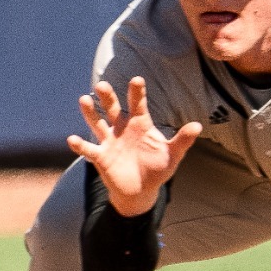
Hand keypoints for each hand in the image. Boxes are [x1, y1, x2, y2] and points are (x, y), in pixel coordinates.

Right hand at [67, 77, 201, 217]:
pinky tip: (72, 139)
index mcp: (140, 124)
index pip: (138, 104)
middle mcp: (122, 129)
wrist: (141, 191)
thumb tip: (198, 126)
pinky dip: (80, 145)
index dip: (137, 93)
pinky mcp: (101, 157)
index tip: (137, 80)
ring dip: (90, 113)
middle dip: (108, 97)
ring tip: (84, 100)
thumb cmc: (157, 169)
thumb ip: (182, 141)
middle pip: (114, 109)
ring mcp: (110, 142)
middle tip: (102, 85)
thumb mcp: (172, 155)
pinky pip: (89, 149)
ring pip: (98, 123)